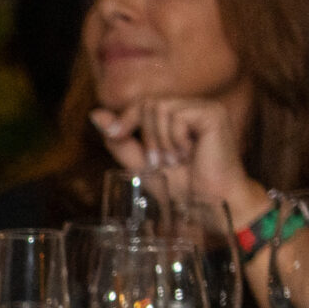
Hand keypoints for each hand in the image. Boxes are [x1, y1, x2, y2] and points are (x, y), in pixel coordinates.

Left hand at [87, 97, 265, 223]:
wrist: (207, 203)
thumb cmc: (179, 186)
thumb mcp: (140, 162)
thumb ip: (120, 139)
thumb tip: (95, 115)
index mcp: (176, 116)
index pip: (142, 104)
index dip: (125, 118)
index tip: (115, 135)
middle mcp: (191, 108)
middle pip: (148, 104)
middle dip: (147, 137)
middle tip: (161, 161)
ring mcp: (204, 109)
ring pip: (160, 109)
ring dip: (161, 141)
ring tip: (177, 160)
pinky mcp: (214, 114)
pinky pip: (178, 116)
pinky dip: (175, 139)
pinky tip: (190, 153)